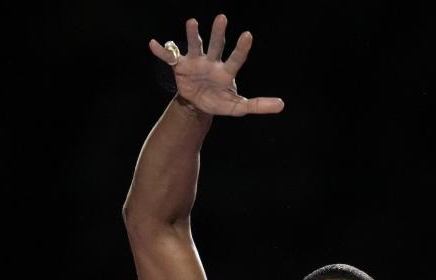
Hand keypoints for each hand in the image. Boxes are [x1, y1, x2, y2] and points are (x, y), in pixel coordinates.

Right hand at [149, 14, 283, 116]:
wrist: (199, 105)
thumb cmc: (220, 102)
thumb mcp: (239, 106)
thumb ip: (258, 105)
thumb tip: (282, 105)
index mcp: (226, 71)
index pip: (236, 58)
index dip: (241, 48)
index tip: (248, 35)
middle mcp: (212, 62)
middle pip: (216, 45)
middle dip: (218, 32)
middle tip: (222, 18)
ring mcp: (195, 62)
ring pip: (195, 45)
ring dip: (193, 34)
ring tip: (192, 22)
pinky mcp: (180, 66)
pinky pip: (169, 57)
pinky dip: (161, 51)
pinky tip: (153, 44)